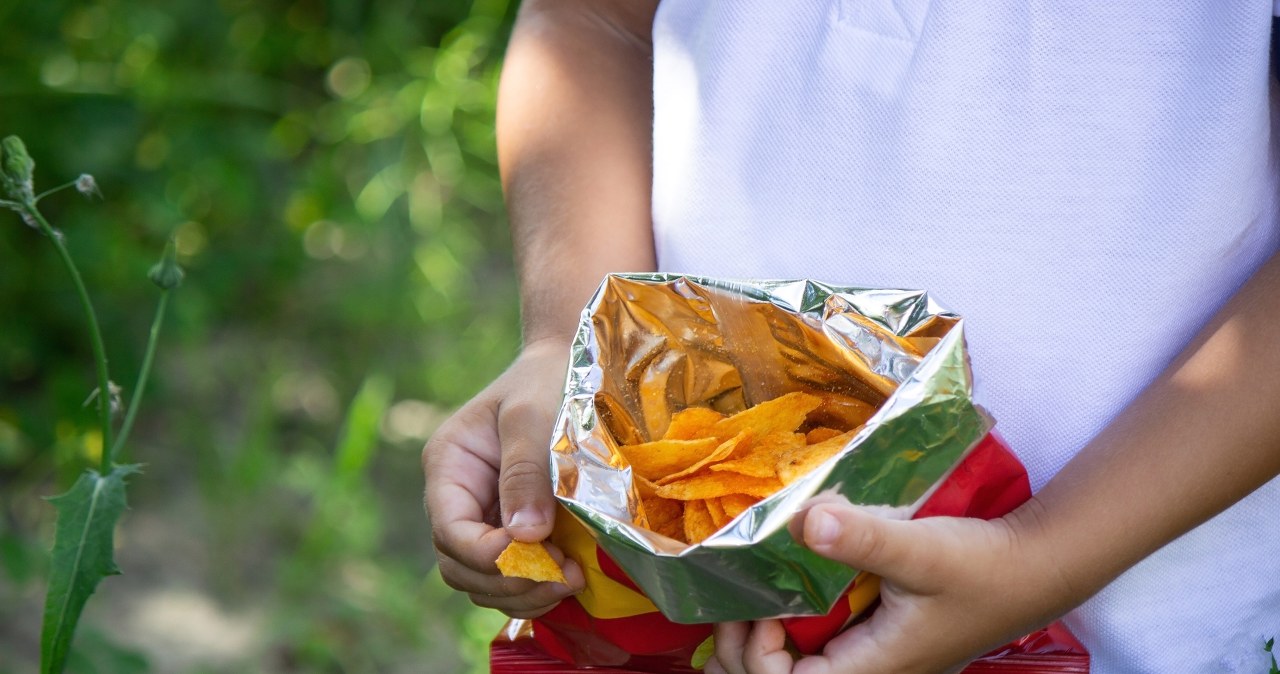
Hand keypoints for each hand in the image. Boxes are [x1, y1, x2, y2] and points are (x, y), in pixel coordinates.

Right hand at [422, 338, 586, 617]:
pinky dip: (533, 588)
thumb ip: (526, 471)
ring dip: (522, 593)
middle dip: (507, 581)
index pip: (450, 530)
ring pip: (481, 581)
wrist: (570, 365)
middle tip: (563, 577)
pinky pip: (509, 576)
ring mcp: (483, 516)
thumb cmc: (548, 380)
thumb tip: (525, 536)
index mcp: (448, 465)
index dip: (488, 555)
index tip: (537, 554)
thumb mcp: (534, 415)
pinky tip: (569, 577)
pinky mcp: (512, 529)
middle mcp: (457, 497)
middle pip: (460, 565)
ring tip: (571, 580)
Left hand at [706, 497, 1077, 673]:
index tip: (758, 607)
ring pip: (796, 666)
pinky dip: (786, 625)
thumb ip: (863, 539)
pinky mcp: (876, 636)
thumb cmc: (982, 566)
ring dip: (760, 641)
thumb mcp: (920, 549)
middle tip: (733, 605)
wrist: (1033, 566)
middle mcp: (869, 670)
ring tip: (745, 603)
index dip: (757, 655)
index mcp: (875, 666)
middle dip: (743, 652)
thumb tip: (805, 522)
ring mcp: (872, 656)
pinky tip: (779, 591)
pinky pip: (816, 644)